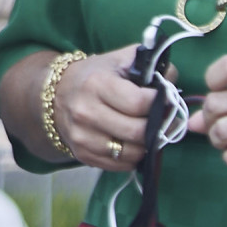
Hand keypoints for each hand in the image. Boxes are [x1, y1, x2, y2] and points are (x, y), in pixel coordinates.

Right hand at [54, 48, 164, 169]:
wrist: (54, 95)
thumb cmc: (93, 76)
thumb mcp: (118, 60)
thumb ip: (149, 64)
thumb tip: (172, 83)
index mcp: (97, 84)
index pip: (138, 103)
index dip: (159, 103)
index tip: (165, 100)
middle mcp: (86, 112)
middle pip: (137, 131)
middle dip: (156, 127)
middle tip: (163, 120)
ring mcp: (83, 137)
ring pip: (131, 152)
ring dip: (146, 145)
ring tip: (147, 132)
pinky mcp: (83, 155)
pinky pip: (120, 165)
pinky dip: (132, 157)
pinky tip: (131, 143)